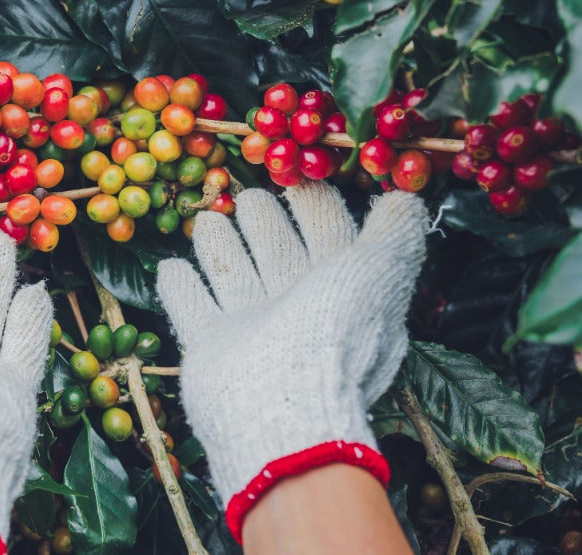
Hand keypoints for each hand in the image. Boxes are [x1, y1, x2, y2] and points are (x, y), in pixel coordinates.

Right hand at [156, 182, 426, 540]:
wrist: (281, 407)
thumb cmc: (335, 332)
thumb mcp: (379, 269)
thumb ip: (395, 232)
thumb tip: (408, 199)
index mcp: (343, 290)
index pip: (329, 237)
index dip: (316, 205)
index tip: (300, 174)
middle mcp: (299, 309)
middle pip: (278, 253)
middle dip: (264, 222)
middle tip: (249, 195)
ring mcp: (252, 330)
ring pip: (234, 274)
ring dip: (221, 246)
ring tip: (208, 219)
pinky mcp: (211, 347)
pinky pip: (191, 308)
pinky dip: (181, 287)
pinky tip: (172, 267)